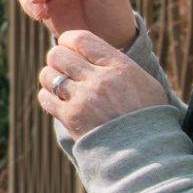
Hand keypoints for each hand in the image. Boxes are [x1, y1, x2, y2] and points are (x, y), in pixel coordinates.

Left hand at [38, 30, 166, 138]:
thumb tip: (94, 52)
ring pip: (48, 75)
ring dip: (50, 77)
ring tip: (60, 84)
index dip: (69, 40)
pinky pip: (45, 97)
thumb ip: (117, 63)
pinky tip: (59, 101)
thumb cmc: (146, 116)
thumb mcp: (143, 81)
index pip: (81, 39)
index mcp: (119, 66)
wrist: (145, 153)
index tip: (69, 46)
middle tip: (63, 67)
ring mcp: (83, 99)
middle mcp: (99, 80)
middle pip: (58, 54)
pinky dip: (48, 97)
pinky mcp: (71, 118)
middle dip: (57, 58)